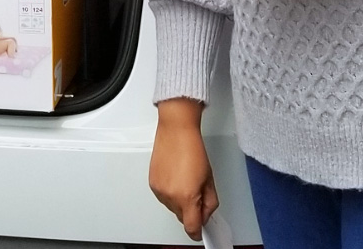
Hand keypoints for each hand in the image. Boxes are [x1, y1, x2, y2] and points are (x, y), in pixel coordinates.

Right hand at [149, 98, 217, 240]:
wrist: (176, 130)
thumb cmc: (193, 149)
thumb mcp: (210, 180)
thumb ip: (210, 203)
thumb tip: (205, 215)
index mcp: (186, 197)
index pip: (191, 228)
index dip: (198, 232)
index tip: (201, 230)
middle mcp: (170, 196)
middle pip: (182, 218)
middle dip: (190, 211)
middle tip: (197, 192)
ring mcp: (159, 190)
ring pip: (172, 208)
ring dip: (179, 201)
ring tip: (184, 180)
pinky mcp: (152, 183)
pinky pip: (163, 197)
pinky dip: (170, 192)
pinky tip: (175, 177)